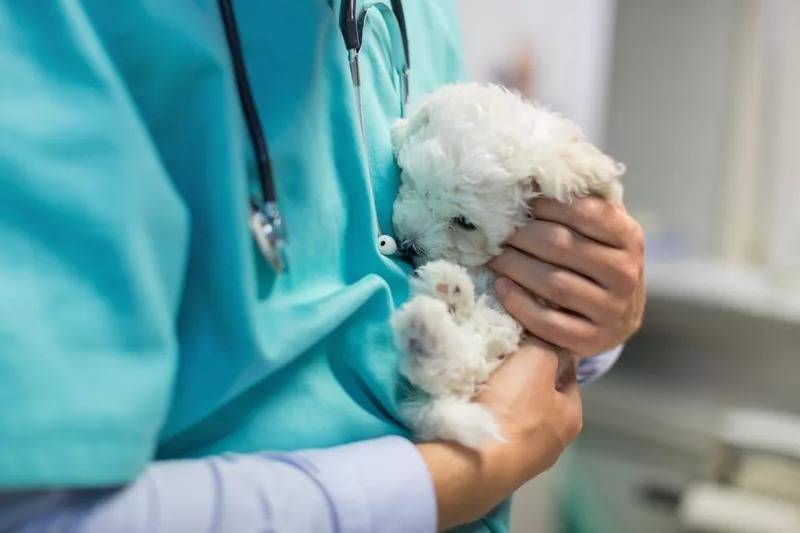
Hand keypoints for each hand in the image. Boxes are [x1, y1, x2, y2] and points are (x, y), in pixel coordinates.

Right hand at [417, 340, 580, 528]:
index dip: (549, 352)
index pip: (568, 373)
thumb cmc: (511, 408)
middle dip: (521, 376)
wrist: (472, 460)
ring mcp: (523, 460)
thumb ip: (545, 344)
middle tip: (501, 357)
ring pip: (514, 415)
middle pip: (539, 395)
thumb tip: (543, 337)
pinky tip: (470, 406)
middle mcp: (554, 442)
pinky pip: (493, 431)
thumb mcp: (536, 360)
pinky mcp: (495, 467)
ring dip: (500, 398)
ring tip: (481, 380)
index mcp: (572, 417)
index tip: (527, 338)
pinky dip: (484, 417)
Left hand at [489, 197, 644, 355]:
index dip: (548, 204)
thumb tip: (541, 171)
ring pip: (553, 284)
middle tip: (494, 230)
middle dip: (521, 235)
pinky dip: (519, 303)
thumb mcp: (603, 230)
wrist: (616, 318)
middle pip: (562, 246)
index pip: (586, 212)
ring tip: (491, 255)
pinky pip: (548, 322)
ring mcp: (611, 311)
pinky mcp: (592, 341)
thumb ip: (584, 202)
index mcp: (630, 237)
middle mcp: (626, 274)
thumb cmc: (598, 262)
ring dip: (515, 266)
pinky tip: (501, 286)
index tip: (520, 200)